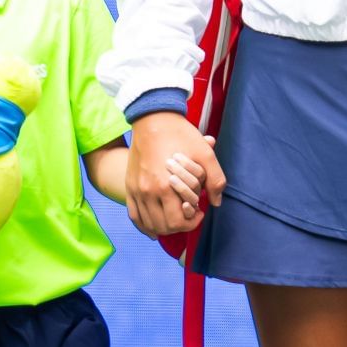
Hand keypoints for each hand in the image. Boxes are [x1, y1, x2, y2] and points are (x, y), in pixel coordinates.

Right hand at [127, 112, 224, 237]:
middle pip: (163, 226)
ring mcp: (136, 190)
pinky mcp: (129, 186)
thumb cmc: (180, 134)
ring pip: (148, 224)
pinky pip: (133, 215)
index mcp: (166, 186)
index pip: (178, 221)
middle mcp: (147, 191)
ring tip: (175, 217)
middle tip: (190, 215)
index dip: (193, 221)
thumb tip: (217, 202)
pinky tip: (154, 228)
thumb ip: (215, 180)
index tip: (200, 212)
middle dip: (180, 225)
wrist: (153, 118)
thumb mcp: (204, 154)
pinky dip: (144, 225)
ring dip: (164, 227)